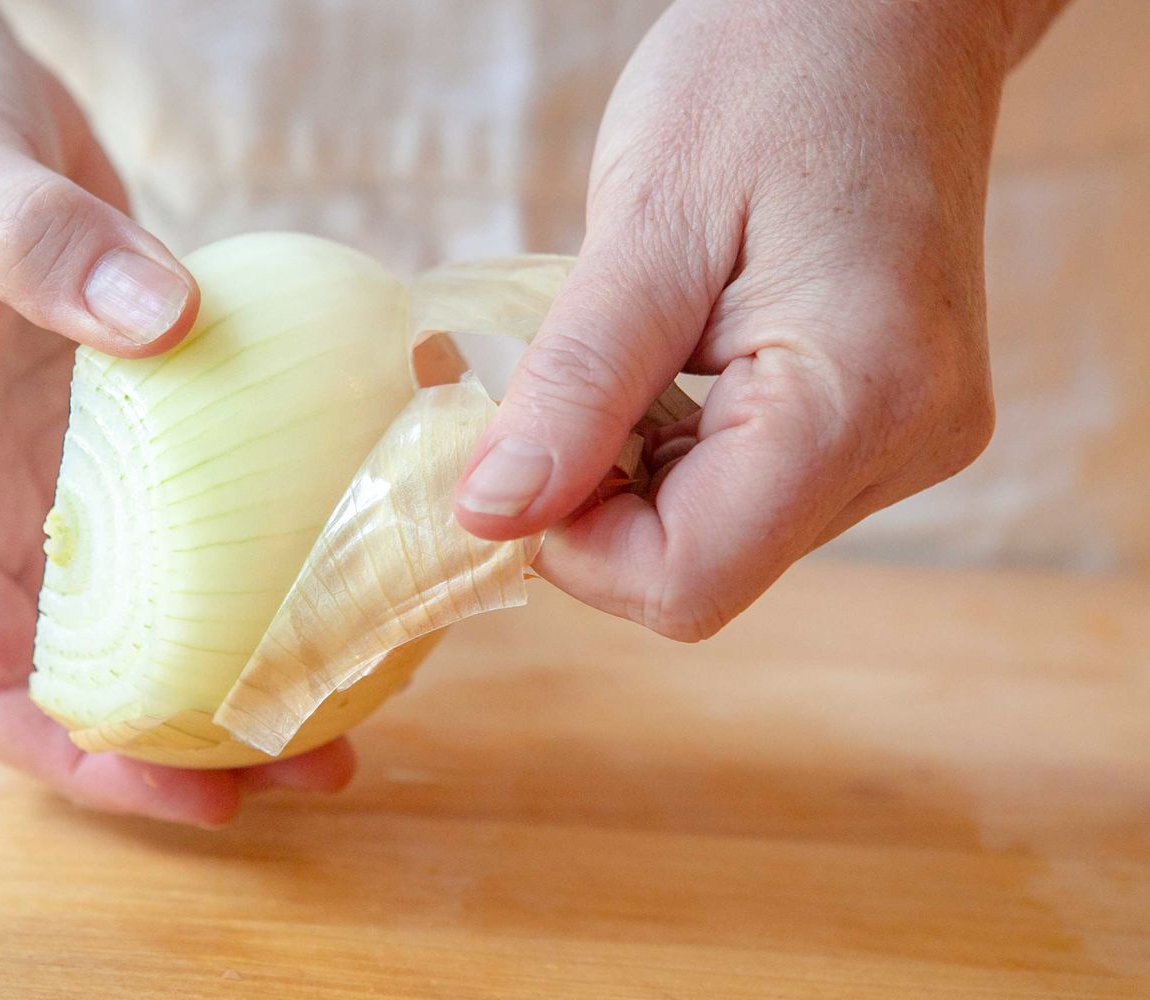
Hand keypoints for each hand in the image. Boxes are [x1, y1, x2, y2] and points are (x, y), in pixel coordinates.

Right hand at [0, 0, 353, 824]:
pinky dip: (260, 540)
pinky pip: (195, 505)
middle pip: (93, 673)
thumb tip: (162, 325)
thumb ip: (45, 249)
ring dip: (243, 655)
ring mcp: (60, 462)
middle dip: (195, 738)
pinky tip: (350, 532)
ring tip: (359, 678)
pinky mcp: (120, 411)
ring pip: (154, 605)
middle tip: (323, 754)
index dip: (80, 760)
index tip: (195, 791)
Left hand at [454, 0, 1058, 638]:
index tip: (516, 448)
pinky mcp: (897, 423)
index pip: (684, 580)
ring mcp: (914, 439)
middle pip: (704, 567)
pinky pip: (758, 491)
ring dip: (640, 471)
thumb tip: (490, 519)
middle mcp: (911, 443)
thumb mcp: (645, 223)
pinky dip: (686, 449)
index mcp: (860, 398)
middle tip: (570, 376)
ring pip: (726, 537)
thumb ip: (572, 386)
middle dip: (600, 499)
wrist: (889, 12)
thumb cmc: (770, 75)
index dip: (570, 541)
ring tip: (640, 344)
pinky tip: (682, 359)